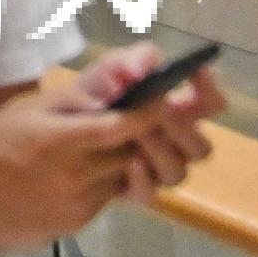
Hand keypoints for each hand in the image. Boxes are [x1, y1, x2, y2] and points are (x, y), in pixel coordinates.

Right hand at [0, 73, 161, 244]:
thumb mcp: (27, 109)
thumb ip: (76, 95)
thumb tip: (120, 79)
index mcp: (58, 139)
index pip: (120, 127)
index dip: (148, 114)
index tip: (161, 99)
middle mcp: (74, 174)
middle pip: (132, 153)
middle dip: (139, 136)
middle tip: (131, 120)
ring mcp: (80, 202)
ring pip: (125, 176)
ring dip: (123, 160)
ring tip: (95, 147)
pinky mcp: (81, 222)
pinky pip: (109, 197)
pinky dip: (105, 181)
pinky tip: (80, 172)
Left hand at [84, 40, 224, 196]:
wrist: (47, 136)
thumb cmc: (83, 100)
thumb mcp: (100, 73)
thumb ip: (125, 62)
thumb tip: (143, 70)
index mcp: (172, 110)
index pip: (209, 105)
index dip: (210, 91)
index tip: (197, 73)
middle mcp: (171, 143)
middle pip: (202, 147)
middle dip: (182, 128)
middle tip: (159, 111)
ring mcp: (155, 170)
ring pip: (179, 172)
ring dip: (160, 151)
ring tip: (135, 133)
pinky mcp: (133, 191)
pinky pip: (149, 194)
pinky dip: (142, 179)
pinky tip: (129, 163)